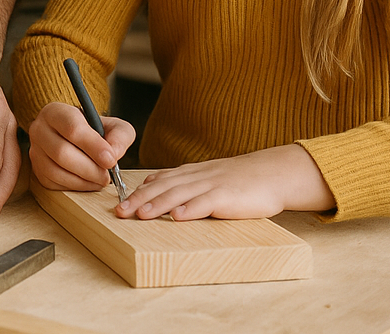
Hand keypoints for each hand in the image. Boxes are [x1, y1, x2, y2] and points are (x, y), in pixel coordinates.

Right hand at [28, 101, 135, 191]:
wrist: (76, 138)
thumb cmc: (94, 130)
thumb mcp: (113, 126)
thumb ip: (120, 136)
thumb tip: (113, 154)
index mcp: (56, 112)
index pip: (72, 128)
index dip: (93, 146)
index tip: (111, 160)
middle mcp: (39, 129)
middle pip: (62, 152)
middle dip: (90, 168)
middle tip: (107, 175)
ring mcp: (35, 151)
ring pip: (56, 171)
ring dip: (84, 180)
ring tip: (100, 179)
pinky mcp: (37, 170)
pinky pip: (54, 183)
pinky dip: (75, 187)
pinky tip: (89, 182)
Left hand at [114, 144, 334, 220]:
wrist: (272, 174)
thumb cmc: (239, 180)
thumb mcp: (206, 176)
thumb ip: (182, 181)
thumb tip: (153, 186)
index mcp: (190, 173)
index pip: (158, 179)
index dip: (137, 190)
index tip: (117, 199)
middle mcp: (196, 177)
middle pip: (162, 187)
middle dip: (138, 199)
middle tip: (118, 212)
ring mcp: (212, 185)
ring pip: (179, 194)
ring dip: (158, 204)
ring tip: (140, 214)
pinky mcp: (228, 196)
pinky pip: (207, 202)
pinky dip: (191, 209)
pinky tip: (177, 217)